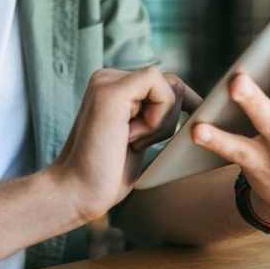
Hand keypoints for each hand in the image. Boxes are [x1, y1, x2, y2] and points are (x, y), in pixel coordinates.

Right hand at [50, 67, 201, 222]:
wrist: (76, 191)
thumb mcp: (139, 136)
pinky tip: (130, 137)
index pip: (164, 83)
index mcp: (113, 86)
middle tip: (136, 141)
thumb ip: (154, 115)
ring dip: (162, 121)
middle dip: (170, 116)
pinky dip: (158, 118)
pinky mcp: (111, 92)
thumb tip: (193, 105)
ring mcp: (107, 81)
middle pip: (171, 82)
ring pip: (169, 85)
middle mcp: (108, 78)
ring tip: (128, 141)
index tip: (178, 132)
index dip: (180, 107)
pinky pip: (161, 89)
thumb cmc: (108, 172)